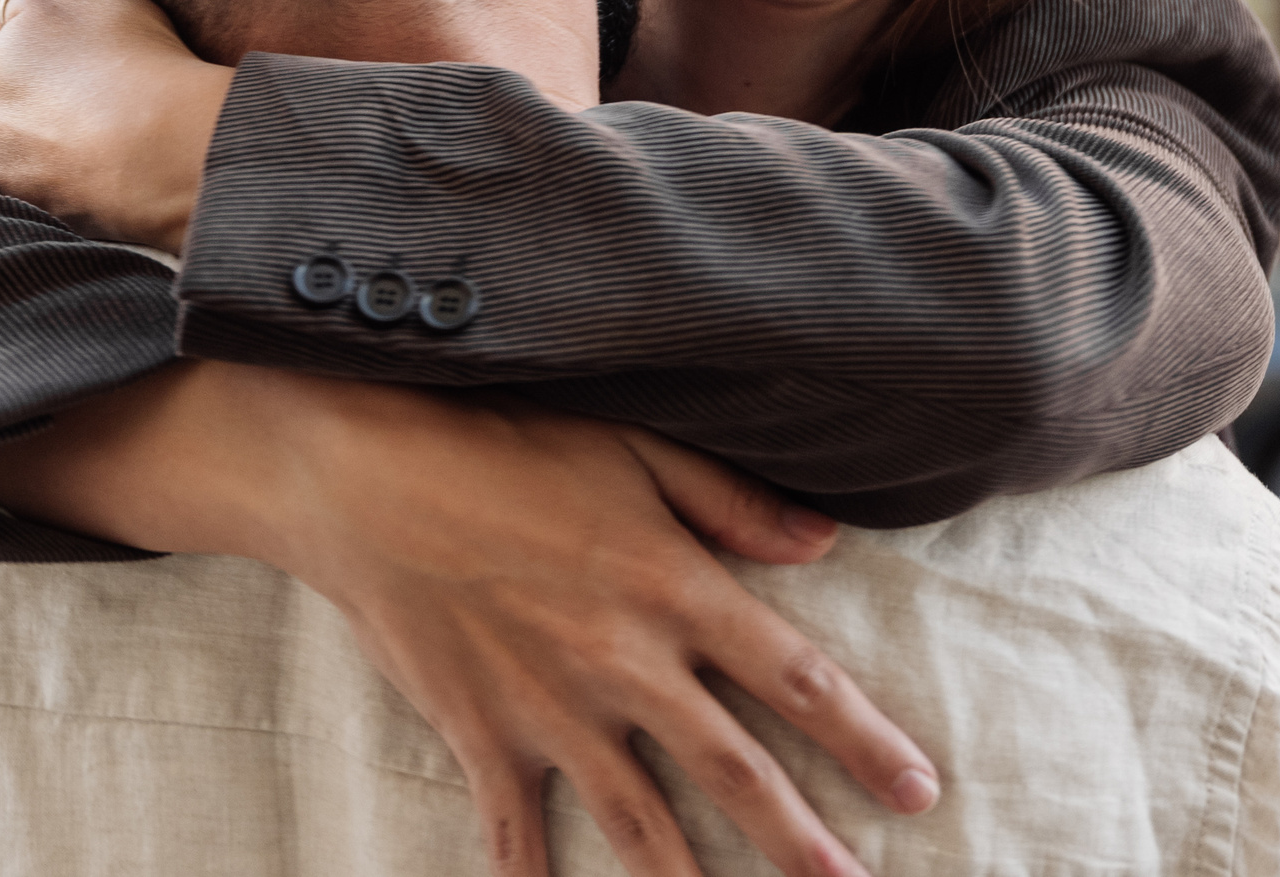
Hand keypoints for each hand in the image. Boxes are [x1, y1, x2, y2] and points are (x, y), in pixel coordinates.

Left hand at [0, 0, 226, 249]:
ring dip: (71, 154)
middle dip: (48, 113)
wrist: (172, 143)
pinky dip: (96, 185)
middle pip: (16, 124)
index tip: (74, 64)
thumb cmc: (120, 55)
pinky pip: (78, 199)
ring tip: (125, 136)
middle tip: (106, 97)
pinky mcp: (66, 229)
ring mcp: (27, 195)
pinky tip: (130, 168)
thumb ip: (0, 9)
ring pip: (44, 166)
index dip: (37, 65)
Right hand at [0, 363, 939, 876]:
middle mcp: (624, 663)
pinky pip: (517, 828)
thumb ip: (731, 500)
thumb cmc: (501, 441)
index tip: (917, 788)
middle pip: (736, 772)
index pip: (796, 680)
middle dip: (801, 842)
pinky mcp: (483, 734)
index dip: (863, 741)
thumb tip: (824, 543)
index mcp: (674, 587)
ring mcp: (552, 710)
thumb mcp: (631, 444)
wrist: (362, 472)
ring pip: (642, 822)